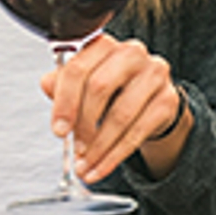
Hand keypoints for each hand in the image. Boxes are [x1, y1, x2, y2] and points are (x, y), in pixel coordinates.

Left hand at [43, 34, 192, 182]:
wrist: (150, 101)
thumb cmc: (111, 91)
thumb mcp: (83, 85)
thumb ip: (62, 83)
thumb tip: (47, 84)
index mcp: (104, 45)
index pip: (78, 69)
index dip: (65, 102)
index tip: (58, 130)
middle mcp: (132, 53)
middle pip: (99, 88)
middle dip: (83, 125)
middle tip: (75, 149)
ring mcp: (154, 74)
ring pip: (120, 115)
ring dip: (98, 148)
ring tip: (85, 166)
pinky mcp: (168, 100)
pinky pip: (137, 133)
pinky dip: (114, 157)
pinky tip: (100, 169)